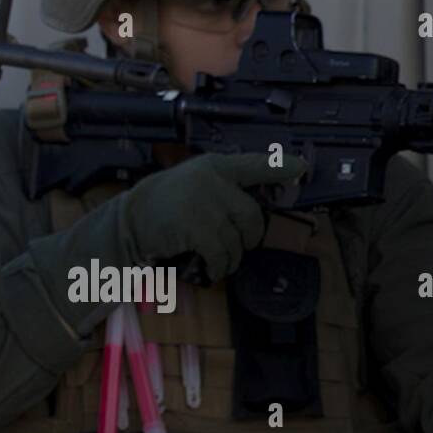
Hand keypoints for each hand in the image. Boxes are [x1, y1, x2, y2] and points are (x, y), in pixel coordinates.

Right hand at [121, 152, 306, 281]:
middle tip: (238, 244)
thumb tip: (251, 210)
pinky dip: (219, 266)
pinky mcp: (198, 229)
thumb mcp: (192, 183)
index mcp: (214, 166)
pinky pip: (222, 254)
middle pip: (253, 215)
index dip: (280, 167)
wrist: (130, 221)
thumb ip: (220, 188)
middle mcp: (213, 180)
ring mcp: (206, 204)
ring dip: (230, 257)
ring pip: (237, 240)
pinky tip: (211, 269)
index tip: (301, 167)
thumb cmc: (162, 204)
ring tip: (216, 260)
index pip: (255, 164)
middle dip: (249, 237)